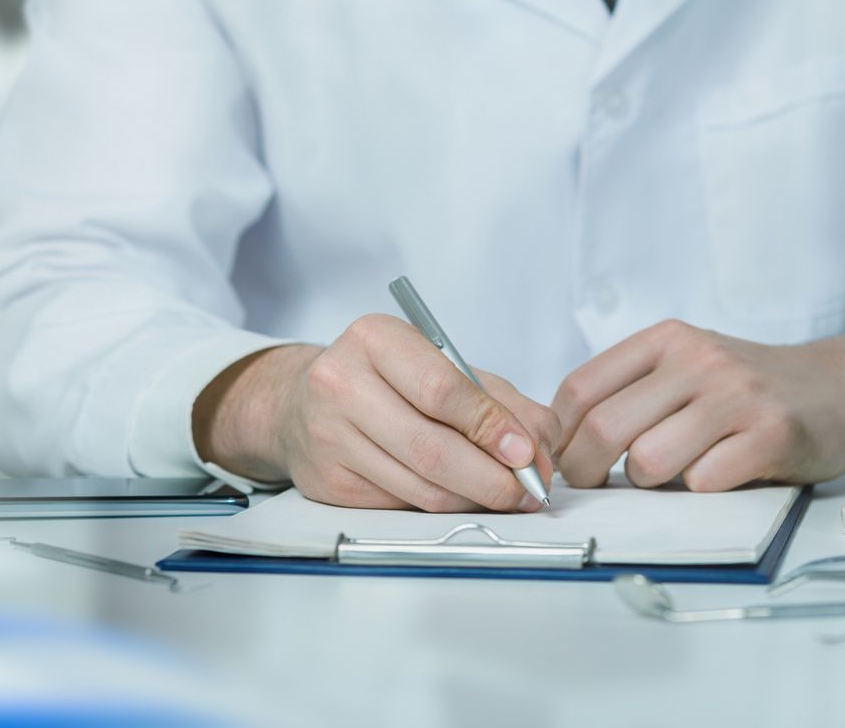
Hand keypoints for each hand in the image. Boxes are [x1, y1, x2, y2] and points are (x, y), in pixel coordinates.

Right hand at [193, 315, 558, 511]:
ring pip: (420, 487)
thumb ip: (498, 400)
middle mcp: (340, 383)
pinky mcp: (327, 482)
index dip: (490, 427)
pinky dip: (440, 506)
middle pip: (430, 448)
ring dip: (472, 499)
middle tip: (526, 491)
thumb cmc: (385, 379)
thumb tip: (542, 447)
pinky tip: (455, 494)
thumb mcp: (440, 365)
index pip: (440, 389)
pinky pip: (401, 505)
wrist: (301, 403)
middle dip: (490, 478)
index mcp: (374, 339)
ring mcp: (329, 436)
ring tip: (501, 494)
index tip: (527, 453)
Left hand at [549, 320, 844, 490]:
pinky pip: (704, 480)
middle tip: (597, 487)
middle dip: (587, 471)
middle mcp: (698, 360)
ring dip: (648, 483)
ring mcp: (736, 396)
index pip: (581, 389)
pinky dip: (699, 491)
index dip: (560, 436)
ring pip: (650, 461)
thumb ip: (631, 391)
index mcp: (666, 340)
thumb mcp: (685, 366)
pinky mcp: (771, 434)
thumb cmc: (746, 388)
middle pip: (606, 429)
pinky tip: (718, 474)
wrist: (837, 386)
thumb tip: (563, 443)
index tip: (562, 460)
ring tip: (670, 475)